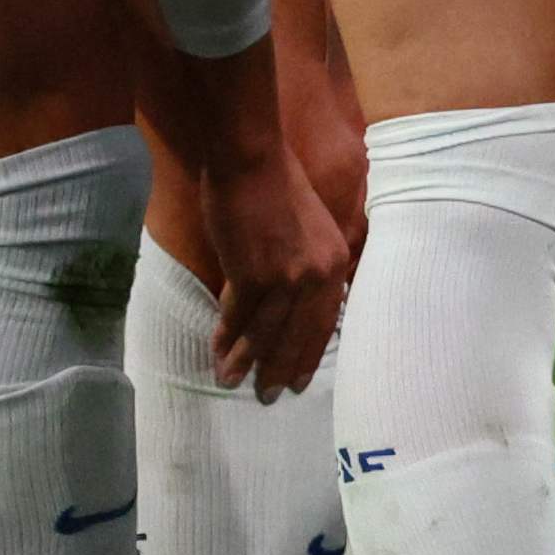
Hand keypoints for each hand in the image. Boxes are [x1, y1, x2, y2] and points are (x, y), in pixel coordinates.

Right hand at [194, 151, 354, 399]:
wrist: (252, 160)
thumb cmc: (277, 185)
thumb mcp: (311, 227)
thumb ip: (308, 262)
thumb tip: (293, 298)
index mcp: (337, 261)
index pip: (327, 320)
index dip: (311, 352)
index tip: (303, 379)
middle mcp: (319, 274)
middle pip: (300, 334)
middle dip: (282, 367)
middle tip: (269, 395)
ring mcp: (286, 277)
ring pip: (266, 332)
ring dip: (246, 360)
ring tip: (232, 382)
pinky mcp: (252, 275)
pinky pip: (237, 317)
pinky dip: (225, 336)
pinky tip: (216, 352)